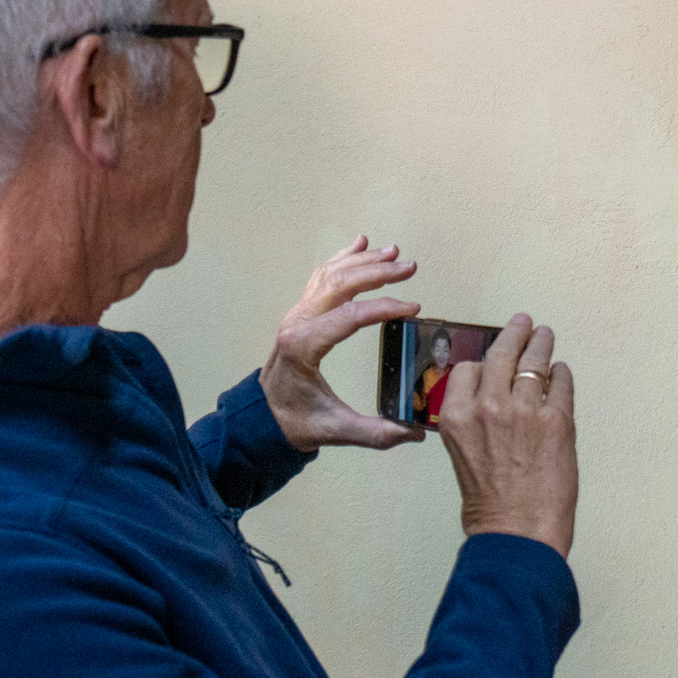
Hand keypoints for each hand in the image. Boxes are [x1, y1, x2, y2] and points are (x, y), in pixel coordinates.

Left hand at [260, 237, 425, 452]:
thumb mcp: (335, 431)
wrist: (262, 418)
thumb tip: (415, 432)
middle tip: (409, 268)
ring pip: (330, 274)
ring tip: (394, 253)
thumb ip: (376, 433)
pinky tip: (361, 244)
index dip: (383, 308)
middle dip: (376, 272)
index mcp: (303, 346)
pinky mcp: (301, 313)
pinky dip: (343, 258)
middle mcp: (298, 322)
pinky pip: (322, 277)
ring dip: (363, 261)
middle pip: (339, 284)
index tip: (412, 308)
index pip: (349, 316)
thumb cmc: (295, 422)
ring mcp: (297, 314)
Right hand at [437, 314, 578, 558]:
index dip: (481, 363)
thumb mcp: (464, 456)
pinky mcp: (557, 420)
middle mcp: (488, 407)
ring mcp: (525, 411)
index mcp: (457, 417)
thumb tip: (490, 399)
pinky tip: (561, 373)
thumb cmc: (489, 506)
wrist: (517, 534)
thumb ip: (473, 422)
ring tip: (545, 335)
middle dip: (514, 334)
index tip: (490, 359)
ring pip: (534, 362)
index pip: (467, 370)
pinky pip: (561, 383)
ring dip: (542, 345)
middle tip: (523, 323)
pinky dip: (561, 376)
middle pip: (502, 354)